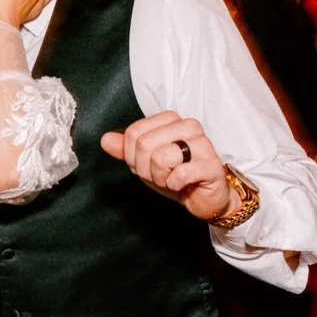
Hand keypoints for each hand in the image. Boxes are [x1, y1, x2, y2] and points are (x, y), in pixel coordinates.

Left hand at [99, 111, 234, 221]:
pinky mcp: (211, 164)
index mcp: (170, 120)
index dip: (133, 156)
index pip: (134, 133)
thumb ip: (125, 150)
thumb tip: (105, 139)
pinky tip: (183, 184)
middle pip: (144, 144)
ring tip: (172, 178)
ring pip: (160, 157)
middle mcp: (188, 126)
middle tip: (161, 174)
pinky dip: (174, 184)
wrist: (203, 197)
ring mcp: (202, 143)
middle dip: (146, 168)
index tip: (147, 164)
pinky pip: (179, 174)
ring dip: (160, 177)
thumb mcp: (144, 162)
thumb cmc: (175, 175)